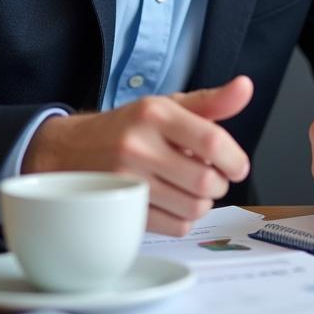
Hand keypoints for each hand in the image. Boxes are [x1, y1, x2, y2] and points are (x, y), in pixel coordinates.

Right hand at [23, 76, 253, 235]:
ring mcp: (125, 181)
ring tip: (192, 190)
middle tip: (212, 178)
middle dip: (218, 184)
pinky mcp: (119, 210)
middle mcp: (137, 145)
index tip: (238, 167)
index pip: (211, 141)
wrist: (68, 150)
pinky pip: (174, 226)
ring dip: (203, 203)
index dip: (234, 159)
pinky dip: (184, 219)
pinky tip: (174, 204)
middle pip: (204, 180)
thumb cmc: (129, 127)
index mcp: (155, 114)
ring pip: (192, 207)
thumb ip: (211, 102)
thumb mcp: (168, 106)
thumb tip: (245, 87)